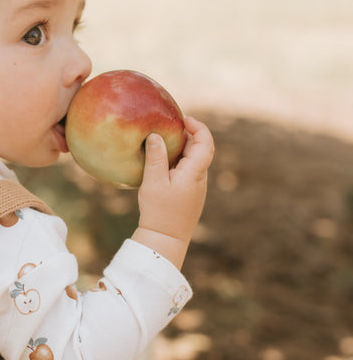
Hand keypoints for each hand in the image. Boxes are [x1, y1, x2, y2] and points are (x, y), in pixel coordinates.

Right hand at [132, 116, 214, 269]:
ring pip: (194, 162)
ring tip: (163, 142)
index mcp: (195, 173)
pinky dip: (179, 162)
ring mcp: (197, 188)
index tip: (184, 119)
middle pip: (200, 150)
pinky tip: (162, 164)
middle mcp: (200, 179)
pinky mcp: (190, 195)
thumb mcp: (154, 182)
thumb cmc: (159, 212)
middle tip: (169, 126)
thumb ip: (156, 158)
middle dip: (188, 135)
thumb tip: (156, 135)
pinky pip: (188, 172)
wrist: (166, 241)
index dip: (199, 127)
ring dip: (183, 149)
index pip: (206, 143)